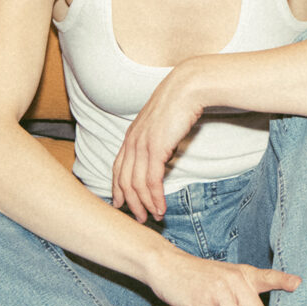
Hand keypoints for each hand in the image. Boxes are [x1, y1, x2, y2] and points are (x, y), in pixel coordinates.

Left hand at [111, 65, 204, 221]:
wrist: (188, 87)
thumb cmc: (180, 103)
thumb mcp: (162, 124)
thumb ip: (157, 140)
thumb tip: (162, 157)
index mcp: (132, 135)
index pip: (118, 167)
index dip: (118, 188)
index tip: (120, 203)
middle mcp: (133, 141)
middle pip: (123, 179)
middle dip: (129, 202)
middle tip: (138, 218)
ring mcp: (142, 144)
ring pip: (136, 183)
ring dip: (144, 204)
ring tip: (154, 217)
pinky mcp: (156, 148)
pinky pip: (151, 180)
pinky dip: (155, 197)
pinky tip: (161, 207)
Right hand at [149, 250, 301, 305]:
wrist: (167, 266)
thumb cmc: (199, 275)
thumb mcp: (225, 275)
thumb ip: (243, 289)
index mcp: (244, 273)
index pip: (270, 277)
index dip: (285, 282)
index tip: (300, 286)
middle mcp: (235, 281)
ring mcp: (219, 292)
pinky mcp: (202, 302)